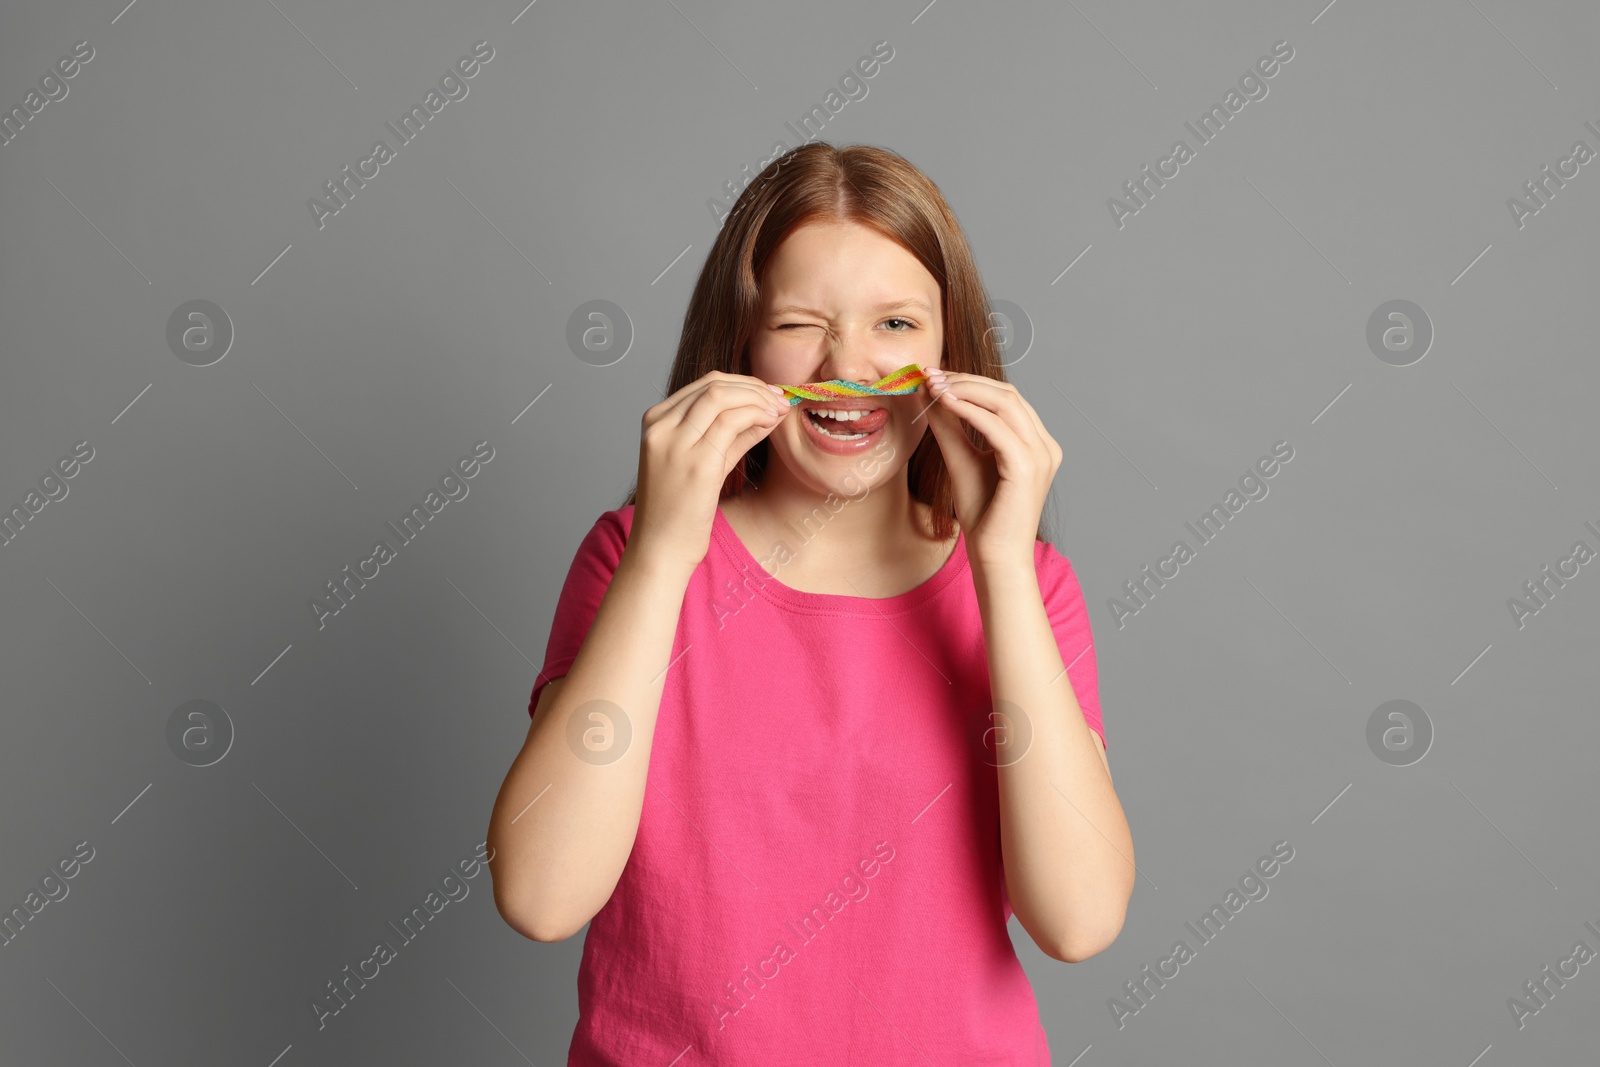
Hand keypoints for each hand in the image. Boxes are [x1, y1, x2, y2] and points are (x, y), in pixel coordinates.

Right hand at [630, 371, 790, 573]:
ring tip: (779, 410)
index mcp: (656, 421)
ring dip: (758, 399)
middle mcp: (661, 426)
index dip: (743, 383)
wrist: (661, 548)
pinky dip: (756, 415)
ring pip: (722, 397)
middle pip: (713, 385)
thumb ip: (732, 434)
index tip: (768, 392)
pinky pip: (731, 422)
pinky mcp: (696, 463)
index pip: (704, 384)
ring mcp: (676, 443)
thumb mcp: (704, 461)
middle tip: (779, 398)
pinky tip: (771, 423)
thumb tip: (767, 410)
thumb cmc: (679, 510)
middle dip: (754, 387)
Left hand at [920, 369, 1061, 564]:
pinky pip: (998, 428)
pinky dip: (970, 411)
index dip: (970, 382)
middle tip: (931, 375)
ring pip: (1005, 404)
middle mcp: (1045, 445)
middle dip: (966, 381)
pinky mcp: (1028, 468)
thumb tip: (932, 394)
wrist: (995, 556)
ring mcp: (1041, 455)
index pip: (1006, 398)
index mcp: (1035, 443)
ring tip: (934, 387)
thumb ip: (951, 428)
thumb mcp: (962, 461)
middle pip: (1007, 395)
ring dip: (966, 390)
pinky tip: (945, 405)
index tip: (935, 376)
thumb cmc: (984, 516)